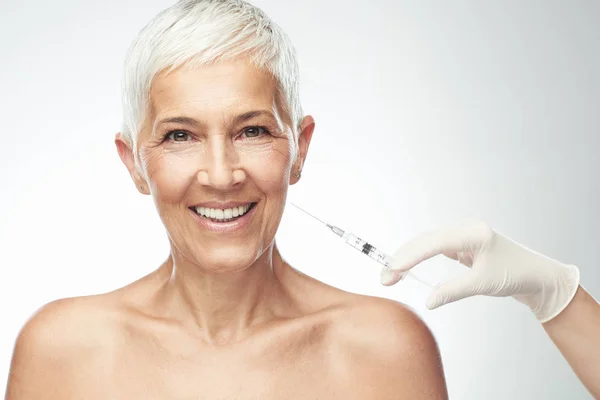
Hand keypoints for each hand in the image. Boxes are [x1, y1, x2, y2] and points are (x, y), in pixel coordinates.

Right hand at [381, 219, 579, 322]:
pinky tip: (409, 267)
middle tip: (385, 277)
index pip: (433, 243)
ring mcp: (464, 236)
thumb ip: (453, 291)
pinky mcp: (463, 244)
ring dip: (409, 257)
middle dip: (403, 257)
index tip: (391, 269)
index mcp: (473, 233)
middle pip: (425, 240)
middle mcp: (466, 229)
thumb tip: (428, 301)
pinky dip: (420, 257)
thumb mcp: (483, 284)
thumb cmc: (517, 275)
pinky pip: (435, 248)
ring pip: (427, 243)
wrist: (538, 276)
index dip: (409, 256)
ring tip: (392, 274)